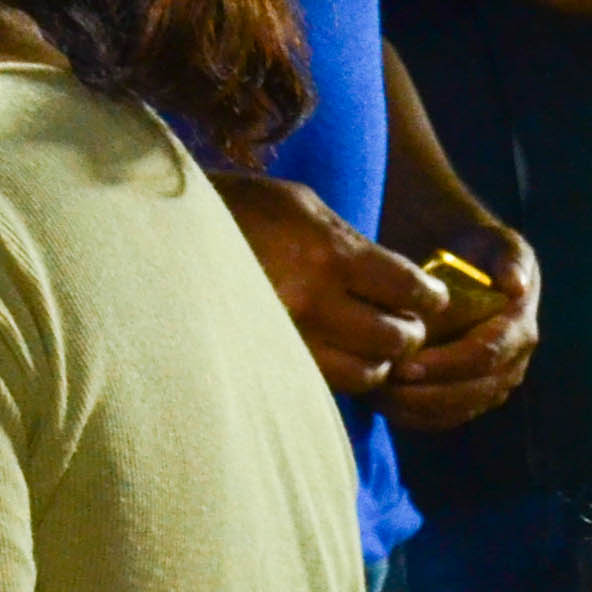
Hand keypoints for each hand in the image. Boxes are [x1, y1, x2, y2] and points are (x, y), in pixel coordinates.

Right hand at [222, 171, 440, 396]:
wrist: (161, 237)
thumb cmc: (237, 211)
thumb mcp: (301, 205)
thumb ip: (353, 243)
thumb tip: (401, 281)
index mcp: (326, 252)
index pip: (409, 290)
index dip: (429, 298)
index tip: (430, 299)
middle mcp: (310, 301)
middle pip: (394, 340)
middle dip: (408, 334)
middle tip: (403, 325)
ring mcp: (285, 338)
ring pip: (364, 374)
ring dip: (376, 362)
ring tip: (370, 346)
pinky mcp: (264, 363)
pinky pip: (324, 386)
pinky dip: (340, 377)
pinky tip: (336, 357)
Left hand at [379, 223, 540, 434]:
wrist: (461, 262)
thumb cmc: (474, 248)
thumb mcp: (493, 242)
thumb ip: (510, 258)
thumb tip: (516, 287)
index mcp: (519, 331)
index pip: (486, 356)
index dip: (447, 364)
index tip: (406, 363)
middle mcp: (511, 365)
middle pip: (470, 392)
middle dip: (426, 392)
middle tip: (383, 383)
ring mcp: (489, 385)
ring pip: (454, 411)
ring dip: (414, 407)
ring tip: (376, 393)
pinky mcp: (465, 398)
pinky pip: (441, 419)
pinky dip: (411, 415)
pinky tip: (381, 401)